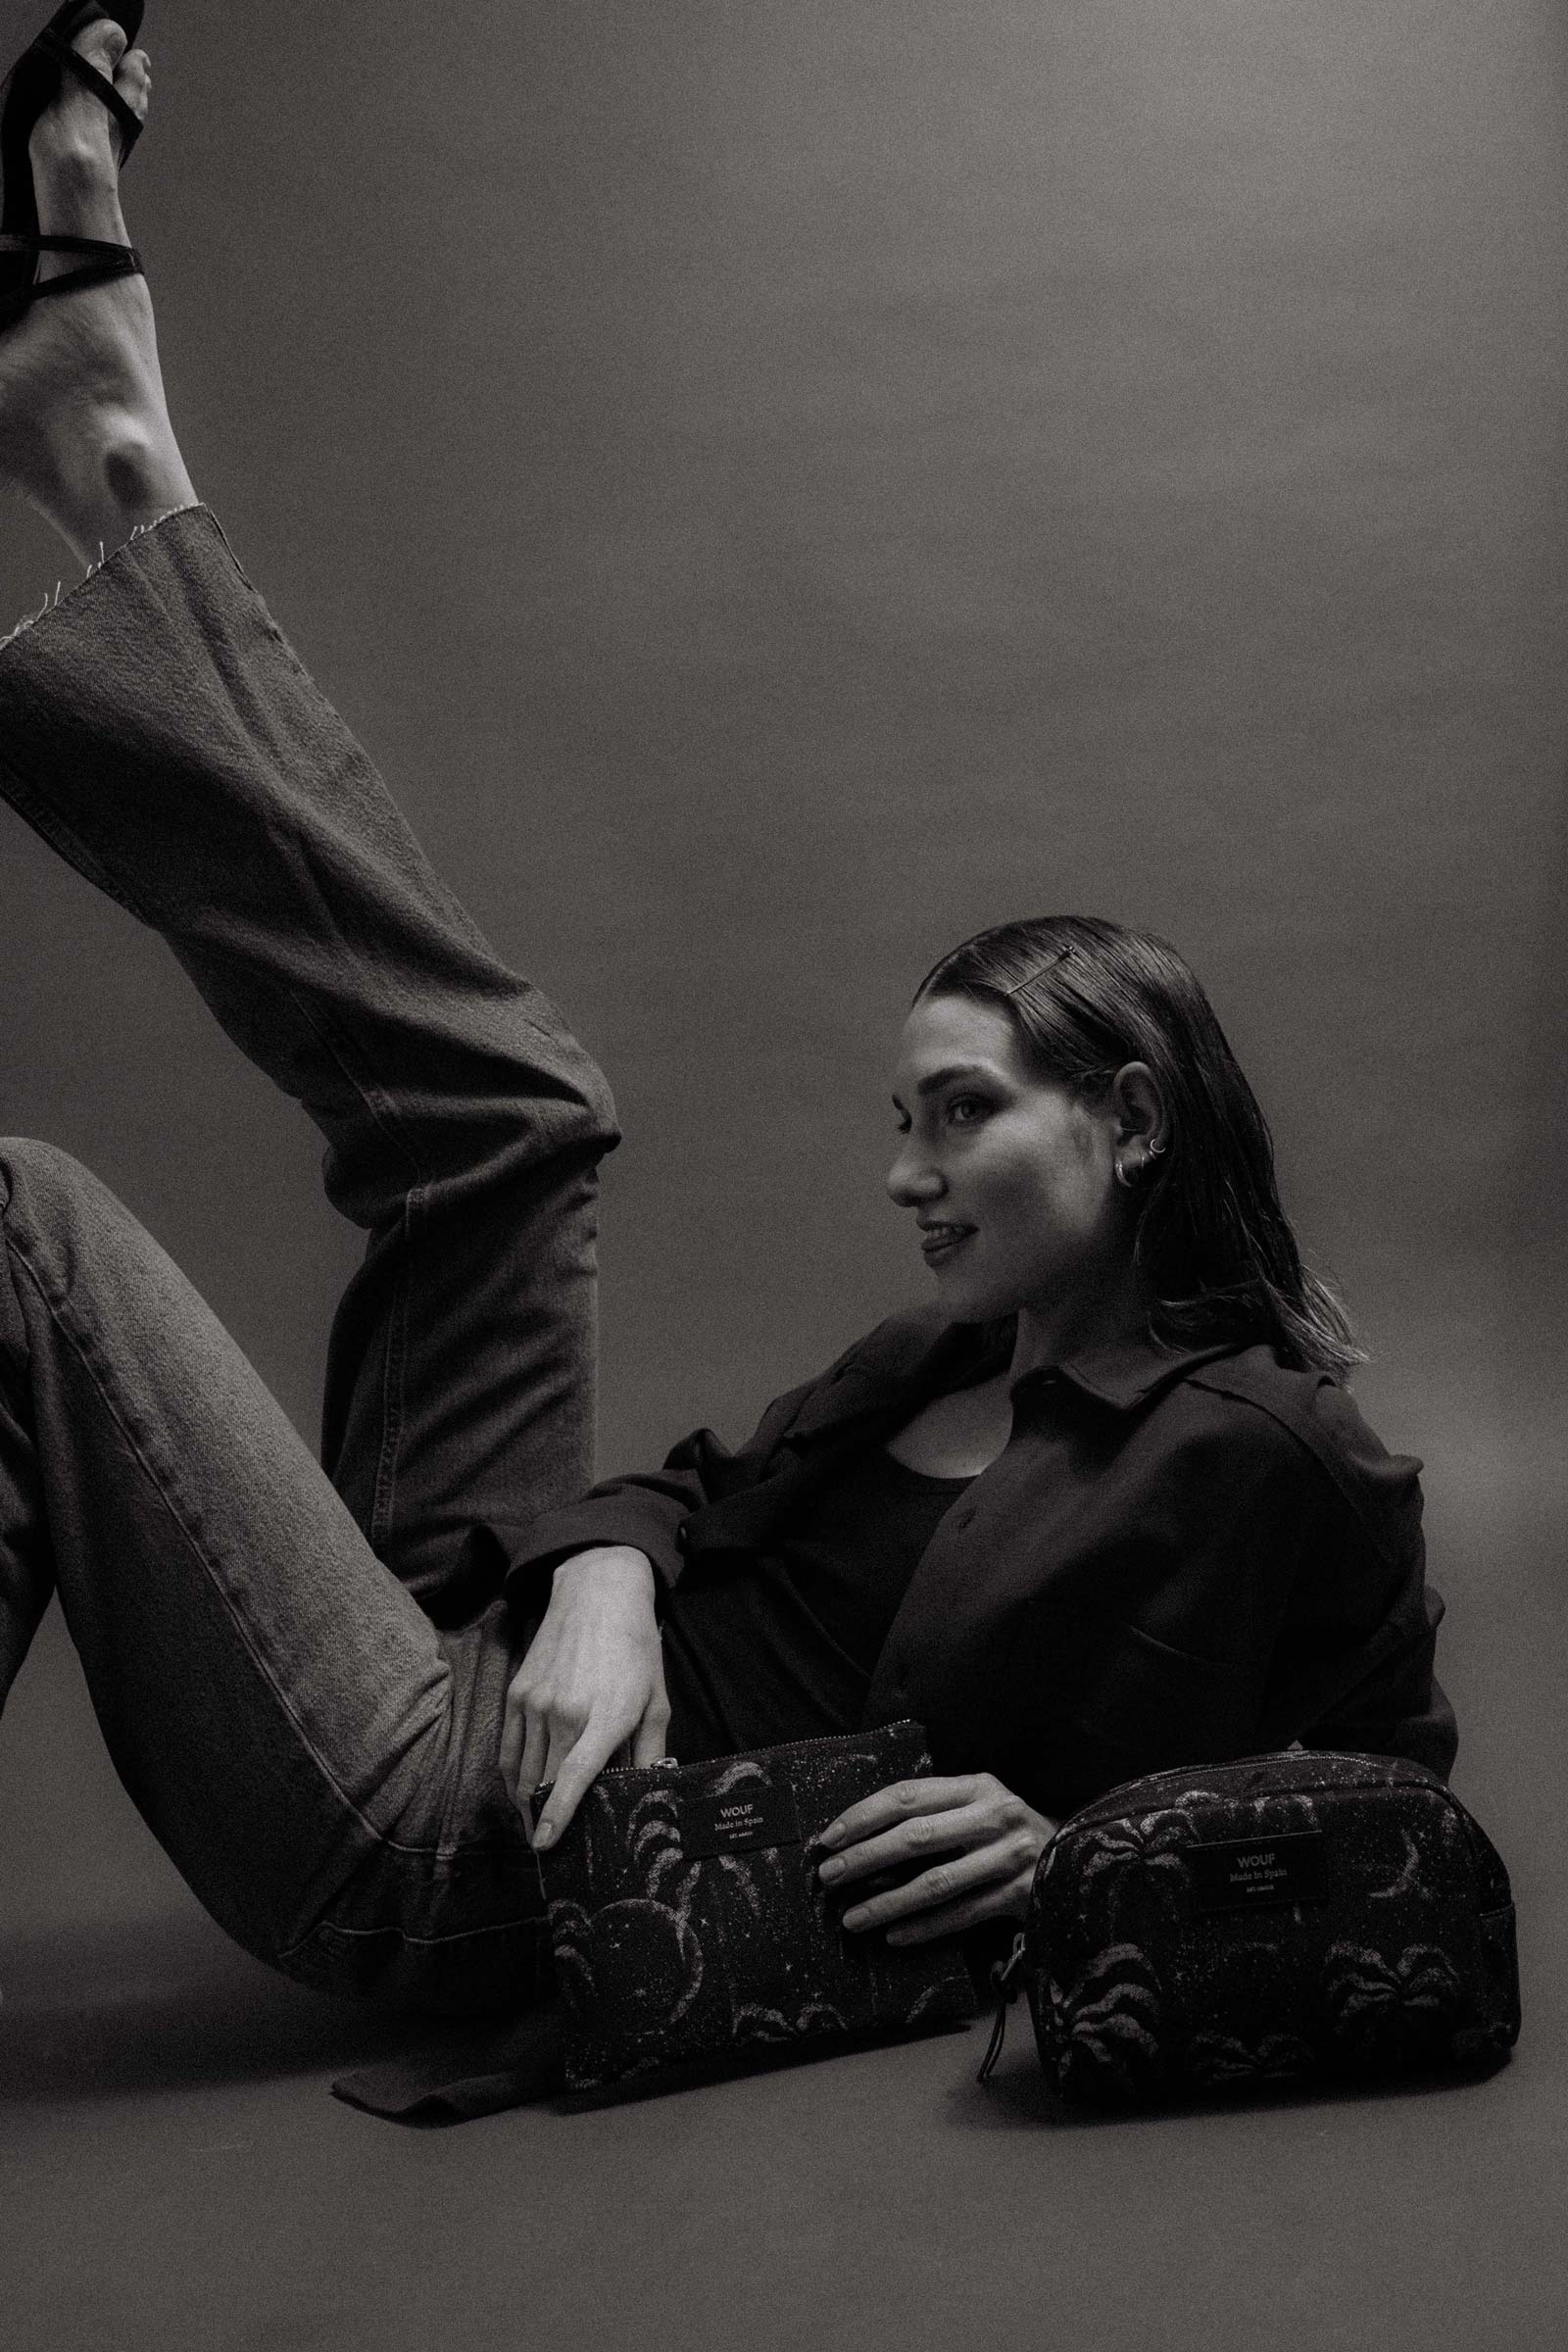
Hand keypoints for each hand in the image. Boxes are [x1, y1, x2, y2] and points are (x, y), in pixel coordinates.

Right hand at [499, 1546, 670, 1848]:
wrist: (597, 1594)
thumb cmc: (634, 1649)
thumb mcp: (655, 1700)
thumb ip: (651, 1751)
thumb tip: (648, 1791)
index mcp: (605, 1716)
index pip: (573, 1776)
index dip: (558, 1815)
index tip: (545, 1844)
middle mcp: (564, 1711)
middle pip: (542, 1783)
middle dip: (542, 1819)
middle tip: (549, 1843)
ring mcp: (535, 1702)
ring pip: (520, 1771)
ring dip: (524, 1804)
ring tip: (534, 1826)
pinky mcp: (517, 1693)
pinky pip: (507, 1748)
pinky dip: (511, 1776)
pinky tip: (521, 1792)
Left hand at [812, 1771, 1055, 1943]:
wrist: (1081, 1858)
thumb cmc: (1009, 1835)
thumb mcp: (979, 1808)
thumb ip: (935, 1814)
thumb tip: (861, 1838)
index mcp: (977, 1787)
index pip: (909, 1795)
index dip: (864, 1815)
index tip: (829, 1837)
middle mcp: (996, 1816)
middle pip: (917, 1837)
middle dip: (866, 1857)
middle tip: (829, 1876)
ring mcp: (1010, 1857)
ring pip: (936, 1882)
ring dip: (888, 1902)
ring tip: (852, 1918)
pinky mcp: (1022, 1895)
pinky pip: (962, 1915)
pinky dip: (925, 1927)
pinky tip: (895, 1936)